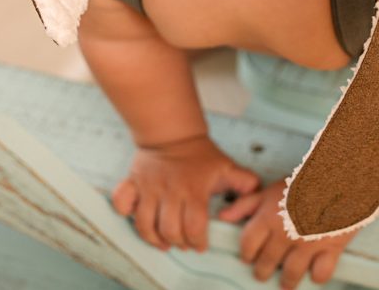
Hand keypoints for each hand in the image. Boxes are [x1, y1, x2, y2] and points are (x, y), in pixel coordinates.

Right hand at [112, 135, 258, 251]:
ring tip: (164, 242)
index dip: (198, 241)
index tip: (201, 245)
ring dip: (154, 238)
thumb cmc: (202, 155)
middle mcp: (170, 191)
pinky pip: (122, 201)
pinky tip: (135, 218)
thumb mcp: (226, 167)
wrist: (174, 133)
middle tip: (184, 244)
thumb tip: (257, 195)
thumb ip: (244, 182)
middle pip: (170, 229)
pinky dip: (125, 213)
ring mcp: (149, 187)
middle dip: (178, 242)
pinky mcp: (133, 182)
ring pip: (145, 223)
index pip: (194, 227)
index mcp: (193, 190)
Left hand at [217, 178, 356, 288]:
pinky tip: (313, 271)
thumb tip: (223, 216)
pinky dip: (316, 276)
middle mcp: (285, 233)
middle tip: (264, 271)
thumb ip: (245, 204)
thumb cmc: (305, 180)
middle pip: (265, 265)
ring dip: (286, 282)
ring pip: (290, 275)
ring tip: (285, 283)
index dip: (246, 253)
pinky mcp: (330, 248)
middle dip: (262, 271)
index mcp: (268, 217)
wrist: (341, 175)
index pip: (247, 246)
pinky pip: (320, 274)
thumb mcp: (271, 188)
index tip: (249, 255)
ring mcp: (308, 243)